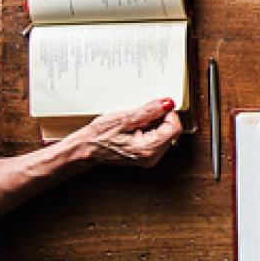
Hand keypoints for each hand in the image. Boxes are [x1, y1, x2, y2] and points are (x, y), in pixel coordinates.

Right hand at [62, 98, 182, 166]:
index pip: (174, 127)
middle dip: (159, 118)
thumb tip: (168, 103)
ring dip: (153, 122)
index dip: (167, 113)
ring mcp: (149, 157)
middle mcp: (152, 156)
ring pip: (164, 132)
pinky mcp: (145, 153)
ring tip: (134, 122)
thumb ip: (149, 110)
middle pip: (171, 130)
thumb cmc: (98, 137)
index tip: (155, 107)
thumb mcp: (124, 118)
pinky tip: (134, 127)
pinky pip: (156, 136)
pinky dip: (148, 128)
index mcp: (149, 149)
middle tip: (139, 116)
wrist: (84, 150)